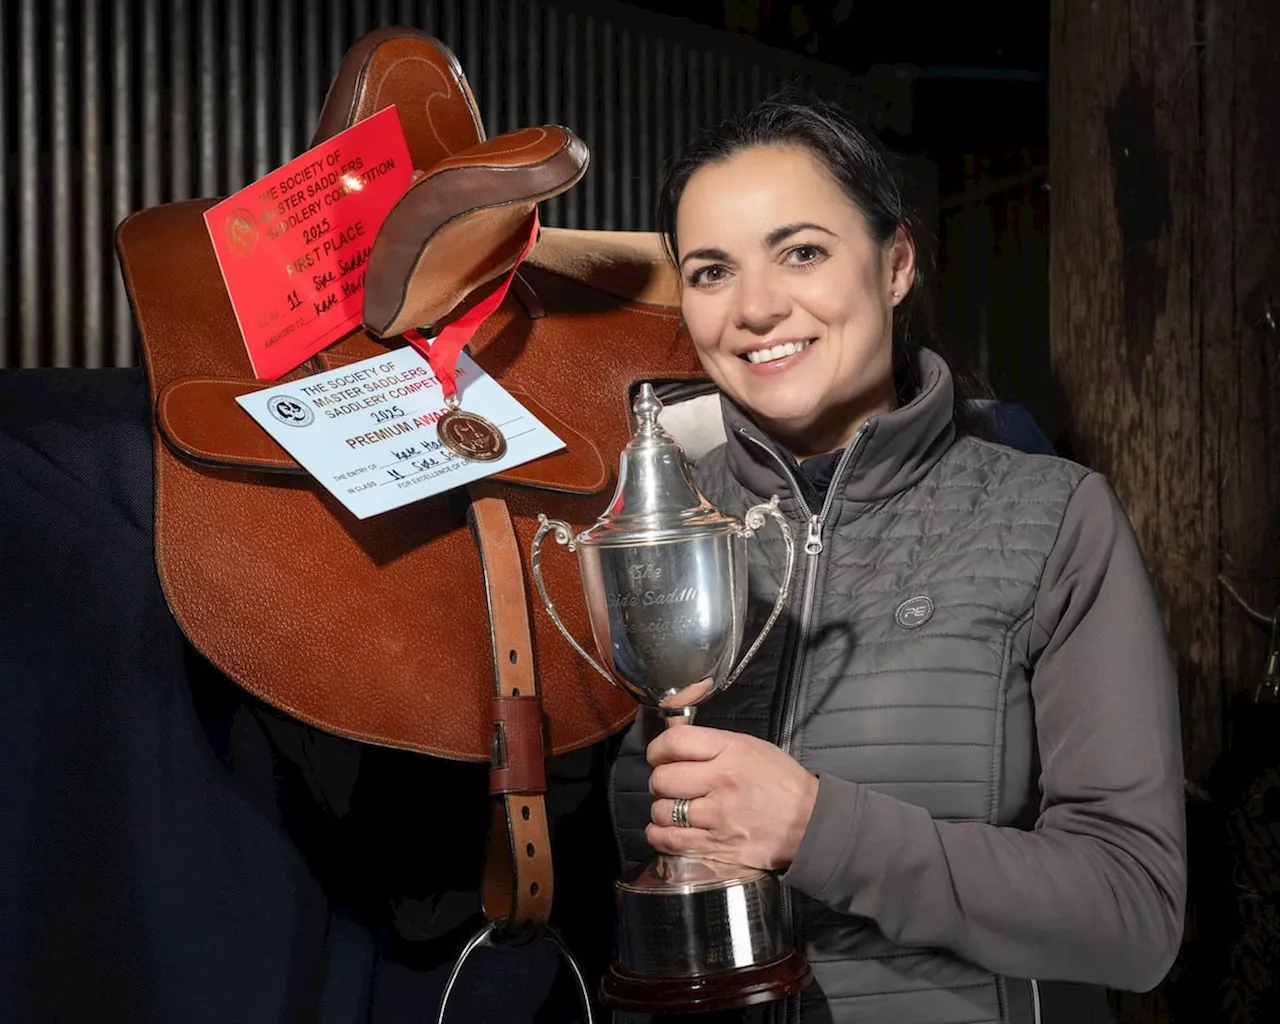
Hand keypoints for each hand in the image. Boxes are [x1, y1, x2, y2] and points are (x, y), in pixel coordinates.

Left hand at [645, 724, 818, 870]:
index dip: (657, 749)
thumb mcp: (751, 747)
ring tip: (672, 809)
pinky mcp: (718, 846)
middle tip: (669, 784)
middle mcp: (722, 783)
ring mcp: (719, 818)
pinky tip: (666, 830)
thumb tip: (675, 743)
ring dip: (662, 810)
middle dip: (660, 781)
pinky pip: (671, 841)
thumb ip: (712, 745)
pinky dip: (660, 835)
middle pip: (662, 778)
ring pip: (663, 812)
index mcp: (731, 752)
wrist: (811, 823)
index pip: (675, 742)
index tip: (657, 755)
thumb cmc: (782, 783)